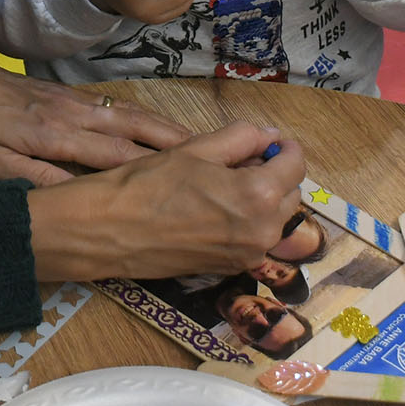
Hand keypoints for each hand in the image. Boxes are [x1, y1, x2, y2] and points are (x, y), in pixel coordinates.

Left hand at [0, 21, 190, 186]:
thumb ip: (35, 180)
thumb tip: (81, 199)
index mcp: (54, 136)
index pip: (118, 158)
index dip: (160, 171)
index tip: (198, 184)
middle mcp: (74, 115)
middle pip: (138, 132)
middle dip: (182, 149)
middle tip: (224, 163)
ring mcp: (74, 102)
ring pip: (132, 117)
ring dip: (171, 133)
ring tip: (208, 148)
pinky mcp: (68, 95)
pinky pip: (118, 109)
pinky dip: (147, 120)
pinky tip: (163, 132)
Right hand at [27, 121, 309, 279]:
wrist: (109, 231)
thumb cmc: (148, 184)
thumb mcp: (196, 149)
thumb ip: (241, 138)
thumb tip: (270, 136)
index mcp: (258, 196)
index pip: (295, 166)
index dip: (285, 149)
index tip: (270, 142)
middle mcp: (262, 232)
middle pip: (288, 194)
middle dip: (274, 174)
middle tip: (241, 160)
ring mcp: (247, 255)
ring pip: (273, 219)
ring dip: (261, 198)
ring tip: (223, 183)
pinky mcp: (230, 269)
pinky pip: (253, 238)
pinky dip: (246, 220)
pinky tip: (213, 208)